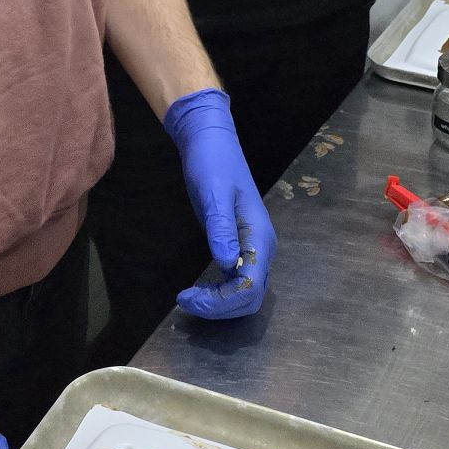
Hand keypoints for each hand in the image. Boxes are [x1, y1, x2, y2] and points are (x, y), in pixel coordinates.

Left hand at [162, 89, 276, 318]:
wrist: (211, 141)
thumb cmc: (212, 162)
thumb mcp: (213, 193)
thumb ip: (221, 228)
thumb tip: (226, 265)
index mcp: (259, 236)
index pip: (249, 285)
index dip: (221, 301)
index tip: (188, 297)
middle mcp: (262, 247)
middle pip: (251, 296)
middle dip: (220, 307)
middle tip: (186, 300)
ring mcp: (253, 247)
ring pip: (246, 292)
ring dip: (220, 304)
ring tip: (190, 298)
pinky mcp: (240, 245)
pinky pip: (238, 281)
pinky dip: (220, 293)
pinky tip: (199, 289)